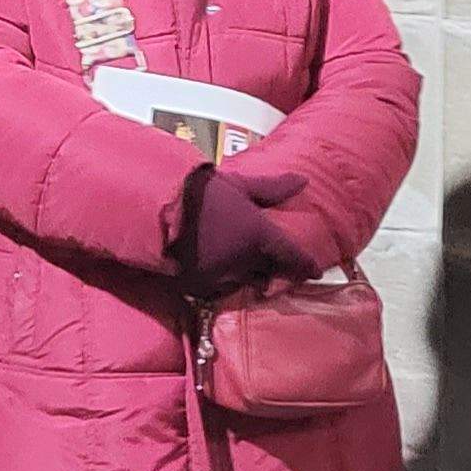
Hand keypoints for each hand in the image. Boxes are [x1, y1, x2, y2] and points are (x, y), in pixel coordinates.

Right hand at [181, 166, 331, 294]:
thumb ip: (272, 188)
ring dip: (242, 275)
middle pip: (266, 272)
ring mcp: (220, 276)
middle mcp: (244, 261)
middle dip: (268, 269)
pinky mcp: (197, 287)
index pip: (291, 256)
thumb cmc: (200, 191)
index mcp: (258, 235)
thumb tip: (303, 180)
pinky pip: (216, 290)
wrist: (156, 207)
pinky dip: (218, 281)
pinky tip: (211, 269)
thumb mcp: (239, 185)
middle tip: (265, 262)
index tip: (314, 272)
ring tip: (234, 264)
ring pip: (241, 282)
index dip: (305, 266)